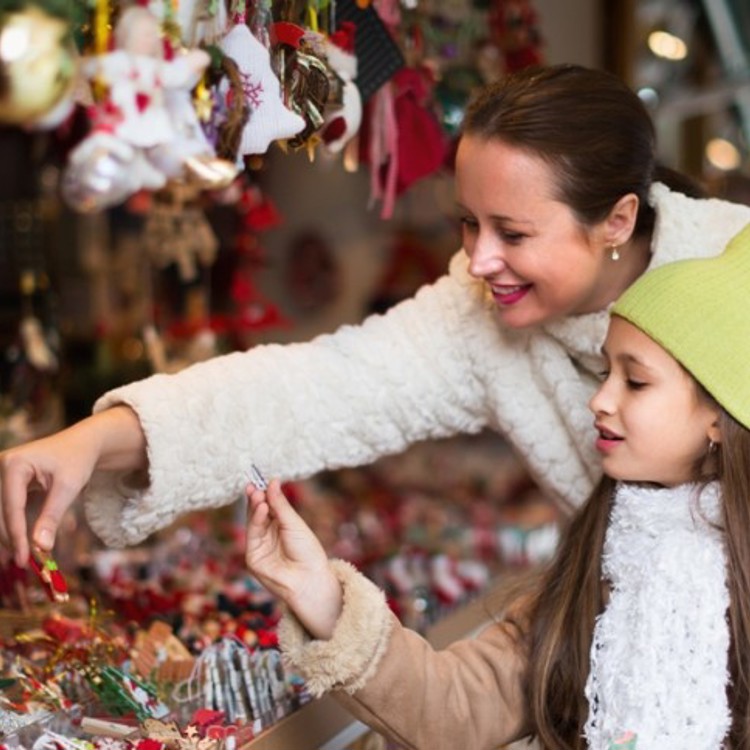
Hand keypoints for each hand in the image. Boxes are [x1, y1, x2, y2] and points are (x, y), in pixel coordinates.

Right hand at [0, 406, 146, 565]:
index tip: (23, 559)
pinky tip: (17, 544)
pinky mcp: (6, 482)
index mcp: (14, 464)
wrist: (82, 444)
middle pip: (0, 511)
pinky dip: (10, 525)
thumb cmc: (77, 460)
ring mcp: (1, 474)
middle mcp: (2, 466)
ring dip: (7, 535)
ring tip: (19, 558)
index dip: (16, 535)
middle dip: (9, 538)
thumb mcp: (68, 487)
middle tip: (21, 563)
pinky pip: (4, 508)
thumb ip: (52, 516)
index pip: (11, 507)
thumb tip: (41, 547)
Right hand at [246, 479, 341, 639]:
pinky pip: (252, 534)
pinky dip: (256, 519)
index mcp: (281, 526)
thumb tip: (272, 481)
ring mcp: (260, 546)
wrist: (309, 579)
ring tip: (257, 493)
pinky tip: (261, 508)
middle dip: (256, 498)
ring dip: (254, 506)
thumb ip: (280, 504)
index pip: (269, 506)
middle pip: (258, 512)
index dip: (265, 493)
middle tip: (254, 484)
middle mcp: (268, 534)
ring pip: (253, 521)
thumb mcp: (294, 524)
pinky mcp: (253, 557)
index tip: (262, 479)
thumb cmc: (307, 551)